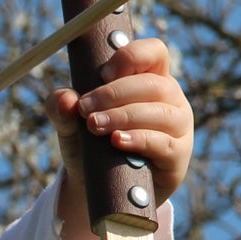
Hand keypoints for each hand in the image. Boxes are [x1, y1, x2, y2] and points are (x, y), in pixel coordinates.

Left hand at [45, 34, 194, 203]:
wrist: (96, 187)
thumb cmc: (90, 144)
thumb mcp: (70, 123)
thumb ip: (61, 107)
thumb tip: (66, 99)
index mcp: (149, 78)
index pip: (154, 52)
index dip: (131, 57)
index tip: (103, 74)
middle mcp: (170, 99)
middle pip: (153, 84)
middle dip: (115, 94)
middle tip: (86, 109)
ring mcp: (179, 127)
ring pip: (160, 112)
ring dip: (124, 116)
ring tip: (95, 126)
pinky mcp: (178, 156)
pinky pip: (164, 143)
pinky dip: (139, 140)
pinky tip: (117, 141)